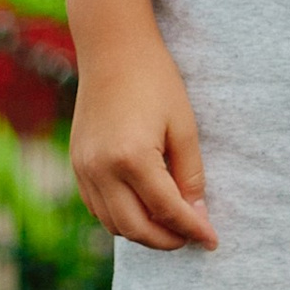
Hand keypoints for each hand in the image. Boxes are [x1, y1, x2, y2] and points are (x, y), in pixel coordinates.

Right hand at [69, 30, 215, 251]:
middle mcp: (101, 169)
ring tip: (171, 225)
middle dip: (167, 240)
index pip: (166, 210)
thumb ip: (190, 174)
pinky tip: (144, 209)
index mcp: (132, 158)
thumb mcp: (184, 127)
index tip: (212, 240)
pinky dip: (122, 218)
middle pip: (136, 229)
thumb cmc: (155, 81)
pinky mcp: (76, 165)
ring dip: (144, 233)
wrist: (113, 50)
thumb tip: (197, 215)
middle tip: (192, 236)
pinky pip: (98, 208)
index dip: (192, 229)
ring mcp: (83, 169)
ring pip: (113, 224)